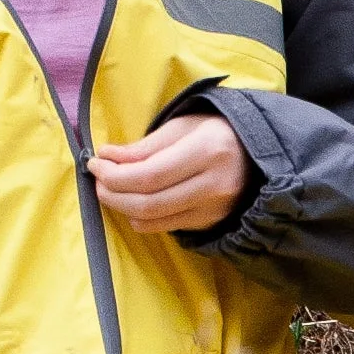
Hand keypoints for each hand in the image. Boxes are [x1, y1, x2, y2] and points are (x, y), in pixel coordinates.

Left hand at [89, 112, 251, 234]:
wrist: (258, 154)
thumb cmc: (216, 132)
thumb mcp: (182, 126)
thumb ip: (145, 146)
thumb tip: (106, 157)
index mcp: (207, 151)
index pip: (150, 174)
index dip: (115, 174)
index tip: (94, 163)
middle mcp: (214, 185)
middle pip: (149, 203)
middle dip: (113, 194)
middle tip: (98, 180)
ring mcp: (215, 209)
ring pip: (155, 220)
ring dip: (123, 208)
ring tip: (109, 191)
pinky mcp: (211, 223)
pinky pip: (167, 227)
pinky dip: (142, 218)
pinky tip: (132, 204)